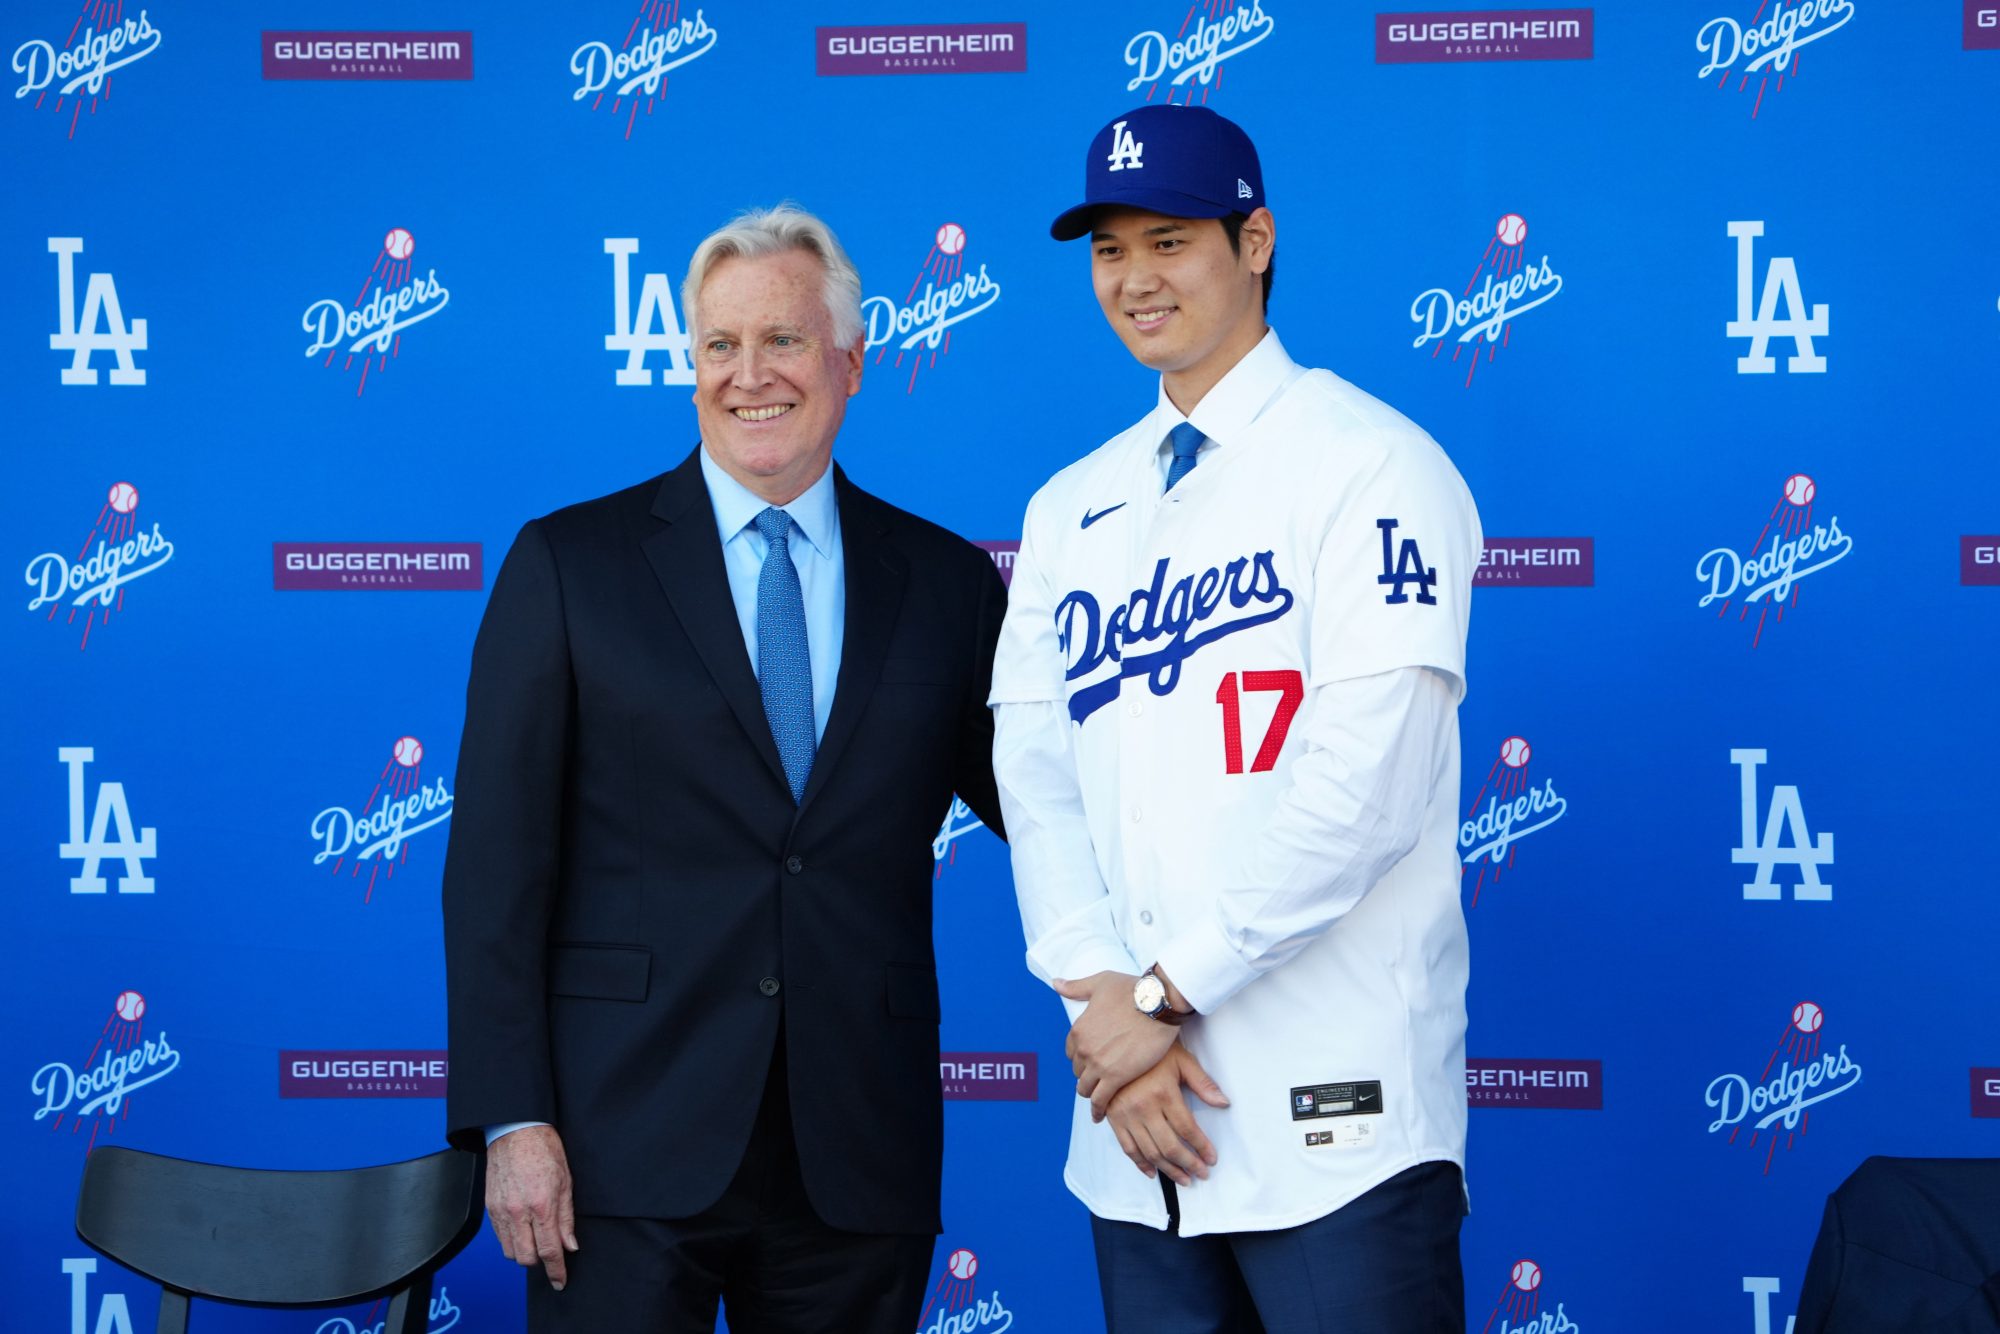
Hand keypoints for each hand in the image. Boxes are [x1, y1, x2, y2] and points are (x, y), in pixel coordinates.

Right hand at [485, 1124, 578, 1288]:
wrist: (515, 1131)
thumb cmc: (544, 1150)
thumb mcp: (566, 1182)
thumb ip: (567, 1218)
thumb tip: (570, 1245)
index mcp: (542, 1206)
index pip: (550, 1250)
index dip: (556, 1271)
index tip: (560, 1281)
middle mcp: (518, 1212)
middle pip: (526, 1258)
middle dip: (540, 1263)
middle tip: (550, 1256)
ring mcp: (501, 1211)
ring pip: (510, 1252)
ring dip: (524, 1253)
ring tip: (535, 1242)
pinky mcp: (490, 1208)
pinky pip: (499, 1238)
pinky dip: (511, 1241)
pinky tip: (522, 1232)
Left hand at [1053, 971, 1180, 1118]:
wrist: (1157, 1002)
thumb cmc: (1132, 990)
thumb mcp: (1101, 983)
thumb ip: (1077, 987)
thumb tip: (1056, 984)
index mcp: (1079, 1028)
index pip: (1071, 1051)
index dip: (1081, 1056)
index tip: (1090, 1059)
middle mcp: (1084, 1048)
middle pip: (1078, 1070)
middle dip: (1086, 1073)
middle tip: (1099, 1077)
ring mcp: (1098, 1064)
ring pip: (1086, 1087)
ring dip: (1090, 1092)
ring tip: (1098, 1098)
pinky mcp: (1116, 1077)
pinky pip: (1101, 1100)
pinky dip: (1099, 1110)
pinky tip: (1100, 1115)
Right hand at [1105, 1042, 1230, 1186]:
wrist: (1120, 1036)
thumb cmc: (1154, 1048)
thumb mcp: (1182, 1060)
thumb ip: (1203, 1084)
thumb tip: (1224, 1104)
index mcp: (1164, 1093)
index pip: (1187, 1129)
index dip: (1201, 1148)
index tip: (1212, 1160)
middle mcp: (1144, 1107)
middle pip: (1169, 1146)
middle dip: (1188, 1164)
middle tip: (1201, 1174)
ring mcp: (1126, 1114)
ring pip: (1150, 1152)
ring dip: (1168, 1169)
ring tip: (1184, 1179)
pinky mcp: (1113, 1117)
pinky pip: (1127, 1147)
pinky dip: (1140, 1163)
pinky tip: (1153, 1172)